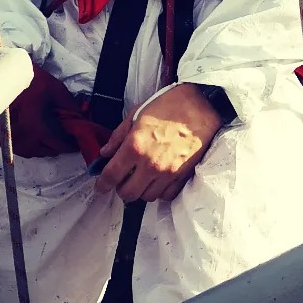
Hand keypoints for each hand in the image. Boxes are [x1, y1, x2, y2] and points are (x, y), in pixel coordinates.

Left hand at [92, 84, 225, 203]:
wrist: (202, 106)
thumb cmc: (169, 105)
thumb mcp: (136, 113)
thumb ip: (118, 135)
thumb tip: (105, 153)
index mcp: (134, 146)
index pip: (111, 175)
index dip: (102, 184)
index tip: (100, 186)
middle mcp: (149, 164)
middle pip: (128, 194)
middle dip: (121, 188)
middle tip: (122, 179)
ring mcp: (168, 173)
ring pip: (147, 197)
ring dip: (141, 189)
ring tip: (142, 177)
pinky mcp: (183, 175)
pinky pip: (166, 195)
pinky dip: (159, 191)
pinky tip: (158, 179)